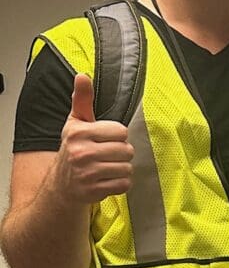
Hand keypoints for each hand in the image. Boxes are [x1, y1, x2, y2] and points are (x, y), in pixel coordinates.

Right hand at [52, 75, 133, 203]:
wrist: (62, 185)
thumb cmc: (73, 149)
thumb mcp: (76, 122)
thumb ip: (82, 99)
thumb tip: (82, 76)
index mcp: (79, 133)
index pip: (121, 131)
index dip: (117, 136)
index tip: (105, 139)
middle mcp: (81, 153)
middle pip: (126, 150)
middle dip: (121, 153)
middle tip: (107, 155)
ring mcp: (88, 174)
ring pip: (127, 168)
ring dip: (121, 169)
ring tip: (107, 168)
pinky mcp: (94, 191)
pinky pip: (124, 184)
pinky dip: (120, 183)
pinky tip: (107, 180)